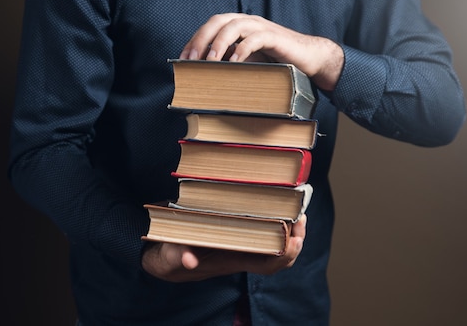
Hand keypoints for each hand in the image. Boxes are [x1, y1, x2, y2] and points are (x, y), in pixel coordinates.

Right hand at [141, 216, 305, 281]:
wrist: (166, 259)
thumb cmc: (170, 257)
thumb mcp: (169, 257)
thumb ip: (177, 256)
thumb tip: (187, 259)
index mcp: (230, 261)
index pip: (266, 265)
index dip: (284, 256)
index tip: (294, 240)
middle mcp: (241, 253)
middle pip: (279, 253)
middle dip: (295, 237)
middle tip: (301, 214)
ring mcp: (241, 243)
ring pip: (275, 240)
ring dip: (288, 225)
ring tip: (295, 206)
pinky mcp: (236, 230)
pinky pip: (264, 227)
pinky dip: (275, 216)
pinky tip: (278, 201)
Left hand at [179, 13, 343, 90]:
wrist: (308, 59)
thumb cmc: (276, 62)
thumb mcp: (248, 62)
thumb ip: (230, 63)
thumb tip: (205, 77)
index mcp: (238, 26)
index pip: (210, 27)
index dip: (194, 40)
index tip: (182, 59)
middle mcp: (247, 22)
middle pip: (218, 21)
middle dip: (201, 39)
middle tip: (190, 60)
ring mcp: (261, 27)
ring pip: (234, 25)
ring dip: (219, 43)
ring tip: (210, 61)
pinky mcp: (275, 37)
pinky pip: (255, 38)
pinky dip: (242, 49)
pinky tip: (234, 62)